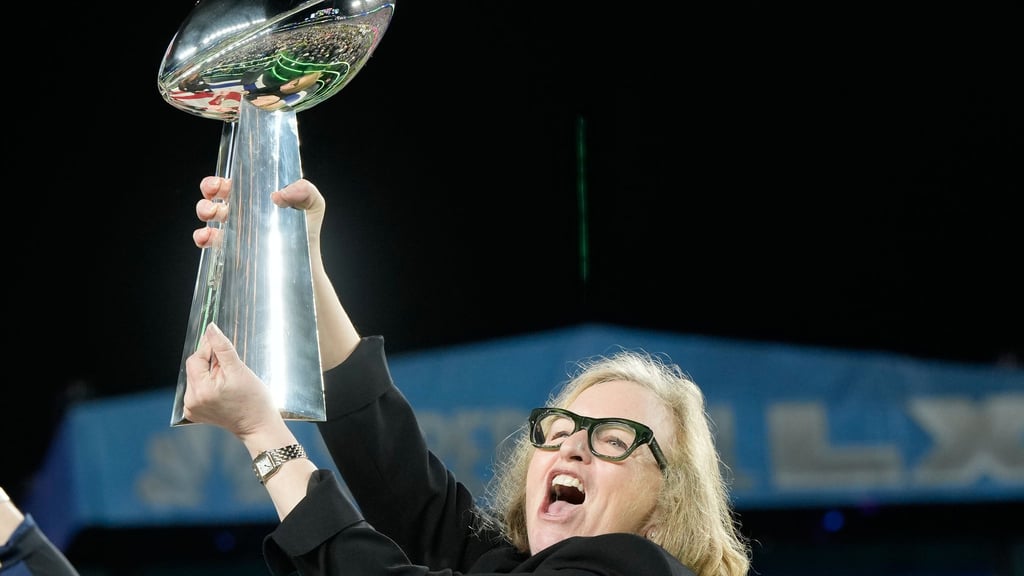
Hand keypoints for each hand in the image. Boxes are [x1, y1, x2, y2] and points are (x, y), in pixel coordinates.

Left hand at [182, 322, 282, 440]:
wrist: (258, 425)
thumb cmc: (254, 400)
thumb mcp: (239, 369)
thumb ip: (222, 347)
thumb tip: (211, 328)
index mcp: (200, 390)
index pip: (196, 358)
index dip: (208, 348)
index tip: (220, 343)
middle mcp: (191, 401)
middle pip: (194, 367)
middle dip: (210, 362)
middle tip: (229, 368)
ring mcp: (192, 408)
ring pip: (196, 377)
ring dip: (209, 373)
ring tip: (228, 381)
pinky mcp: (194, 413)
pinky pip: (197, 389)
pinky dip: (208, 384)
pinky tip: (222, 390)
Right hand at [192, 176, 325, 252]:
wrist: (305, 265)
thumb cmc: (307, 232)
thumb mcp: (313, 204)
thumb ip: (305, 190)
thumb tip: (279, 194)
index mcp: (258, 195)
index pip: (236, 180)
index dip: (224, 178)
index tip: (221, 184)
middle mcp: (244, 209)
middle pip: (217, 193)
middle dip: (209, 189)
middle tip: (213, 194)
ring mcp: (236, 229)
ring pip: (209, 213)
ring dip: (204, 209)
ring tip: (212, 214)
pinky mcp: (231, 248)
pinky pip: (209, 240)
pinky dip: (202, 236)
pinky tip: (207, 236)